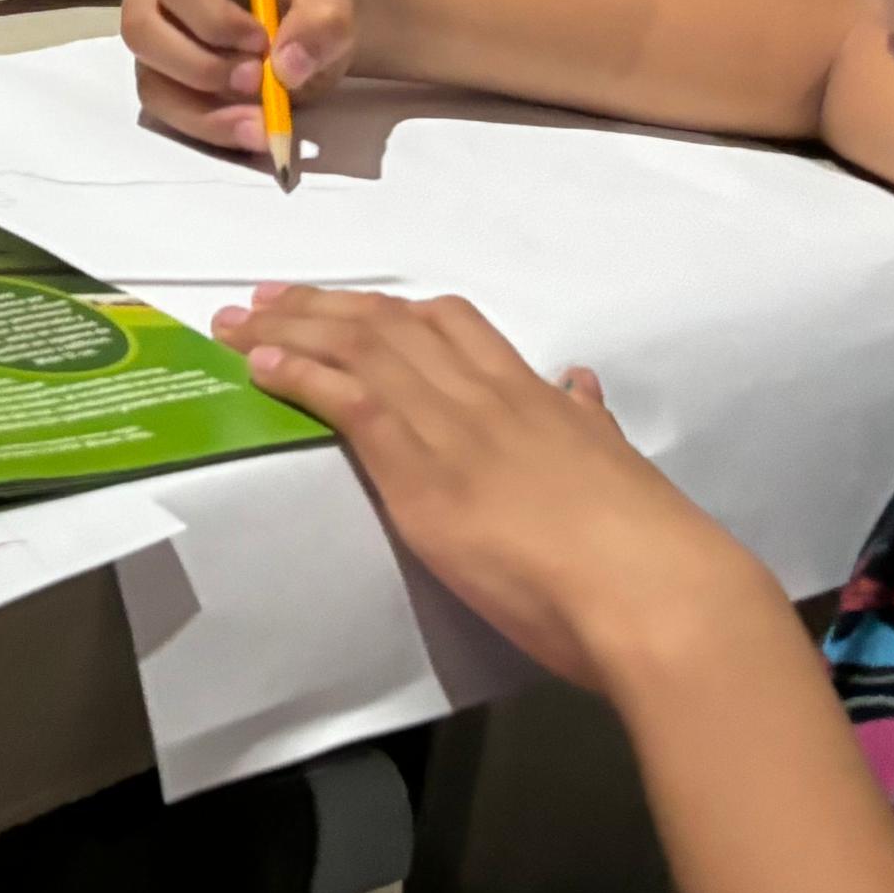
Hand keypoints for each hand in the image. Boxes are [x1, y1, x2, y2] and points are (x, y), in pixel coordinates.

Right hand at [126, 0, 355, 153]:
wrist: (311, 27)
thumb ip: (320, 23)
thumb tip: (286, 67)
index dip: (215, 18)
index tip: (263, 41)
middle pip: (142, 29)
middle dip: (202, 67)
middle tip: (258, 83)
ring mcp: (150, 33)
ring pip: (150, 78)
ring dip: (206, 109)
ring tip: (263, 120)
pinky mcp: (158, 74)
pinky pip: (165, 109)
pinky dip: (208, 126)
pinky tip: (251, 131)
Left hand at [216, 287, 769, 694]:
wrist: (654, 594)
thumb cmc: (646, 550)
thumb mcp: (618, 466)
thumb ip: (589, 425)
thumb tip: (579, 387)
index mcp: (534, 397)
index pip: (452, 323)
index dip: (388, 307)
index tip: (348, 302)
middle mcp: (487, 395)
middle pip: (388, 322)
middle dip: (321, 305)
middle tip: (268, 298)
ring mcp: (452, 428)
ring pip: (358, 348)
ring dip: (289, 329)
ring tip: (239, 325)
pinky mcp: (423, 471)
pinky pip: (349, 401)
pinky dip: (300, 374)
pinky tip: (262, 368)